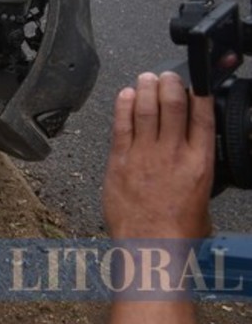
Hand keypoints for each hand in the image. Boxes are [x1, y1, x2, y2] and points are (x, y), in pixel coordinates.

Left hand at [101, 71, 214, 240]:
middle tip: (166, 75)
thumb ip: (196, 171)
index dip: (199, 93)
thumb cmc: (178, 231)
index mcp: (200, 163)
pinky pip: (121, 125)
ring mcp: (145, 155)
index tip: (195, 82)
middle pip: (172, 105)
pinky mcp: (120, 160)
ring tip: (146, 77)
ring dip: (146, 88)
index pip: (202, 117)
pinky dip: (123, 105)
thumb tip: (192, 157)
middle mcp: (173, 154)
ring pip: (146, 110)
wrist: (151, 248)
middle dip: (170, 84)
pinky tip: (125, 95)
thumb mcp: (203, 197)